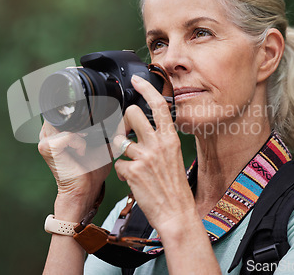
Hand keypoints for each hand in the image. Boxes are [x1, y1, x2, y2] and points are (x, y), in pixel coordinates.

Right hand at [38, 122, 111, 217]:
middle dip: (82, 123)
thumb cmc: (91, 171)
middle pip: (65, 115)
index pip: (66, 112)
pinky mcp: (47, 148)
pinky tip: (81, 152)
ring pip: (66, 123)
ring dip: (81, 132)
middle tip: (89, 136)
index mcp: (56, 132)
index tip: (91, 130)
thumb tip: (119, 117)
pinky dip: (79, 142)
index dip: (81, 116)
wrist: (86, 189)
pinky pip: (67, 135)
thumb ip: (104, 129)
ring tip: (84, 144)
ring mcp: (45, 141)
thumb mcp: (101, 144)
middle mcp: (47, 135)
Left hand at [114, 75, 195, 231]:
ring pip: (119, 140)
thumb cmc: (174, 187)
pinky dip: (121, 172)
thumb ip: (161, 140)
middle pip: (132, 114)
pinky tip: (132, 180)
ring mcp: (145, 157)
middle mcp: (158, 144)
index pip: (159, 105)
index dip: (146, 88)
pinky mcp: (133, 171)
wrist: (176, 213)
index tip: (136, 80)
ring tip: (132, 164)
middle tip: (126, 133)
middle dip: (124, 121)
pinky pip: (117, 164)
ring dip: (121, 152)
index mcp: (170, 139)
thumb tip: (146, 128)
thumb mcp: (173, 157)